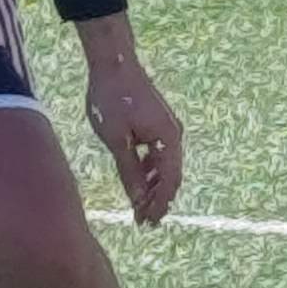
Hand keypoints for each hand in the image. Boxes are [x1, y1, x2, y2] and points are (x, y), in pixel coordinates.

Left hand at [78, 20, 184, 224]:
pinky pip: (159, 153)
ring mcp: (167, 128)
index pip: (168, 182)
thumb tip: (139, 199)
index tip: (147, 223)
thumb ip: (129, 171)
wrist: (115, 64)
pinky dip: (150, 169)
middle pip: (170, 176)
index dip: (158, 205)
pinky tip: (139, 178)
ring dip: (154, 186)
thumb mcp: (117, 140)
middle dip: (158, 200)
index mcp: (168, 141)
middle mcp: (174, 135)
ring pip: (165, 165)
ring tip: (141, 205)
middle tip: (144, 221)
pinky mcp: (158, 122)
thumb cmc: (112, 100)